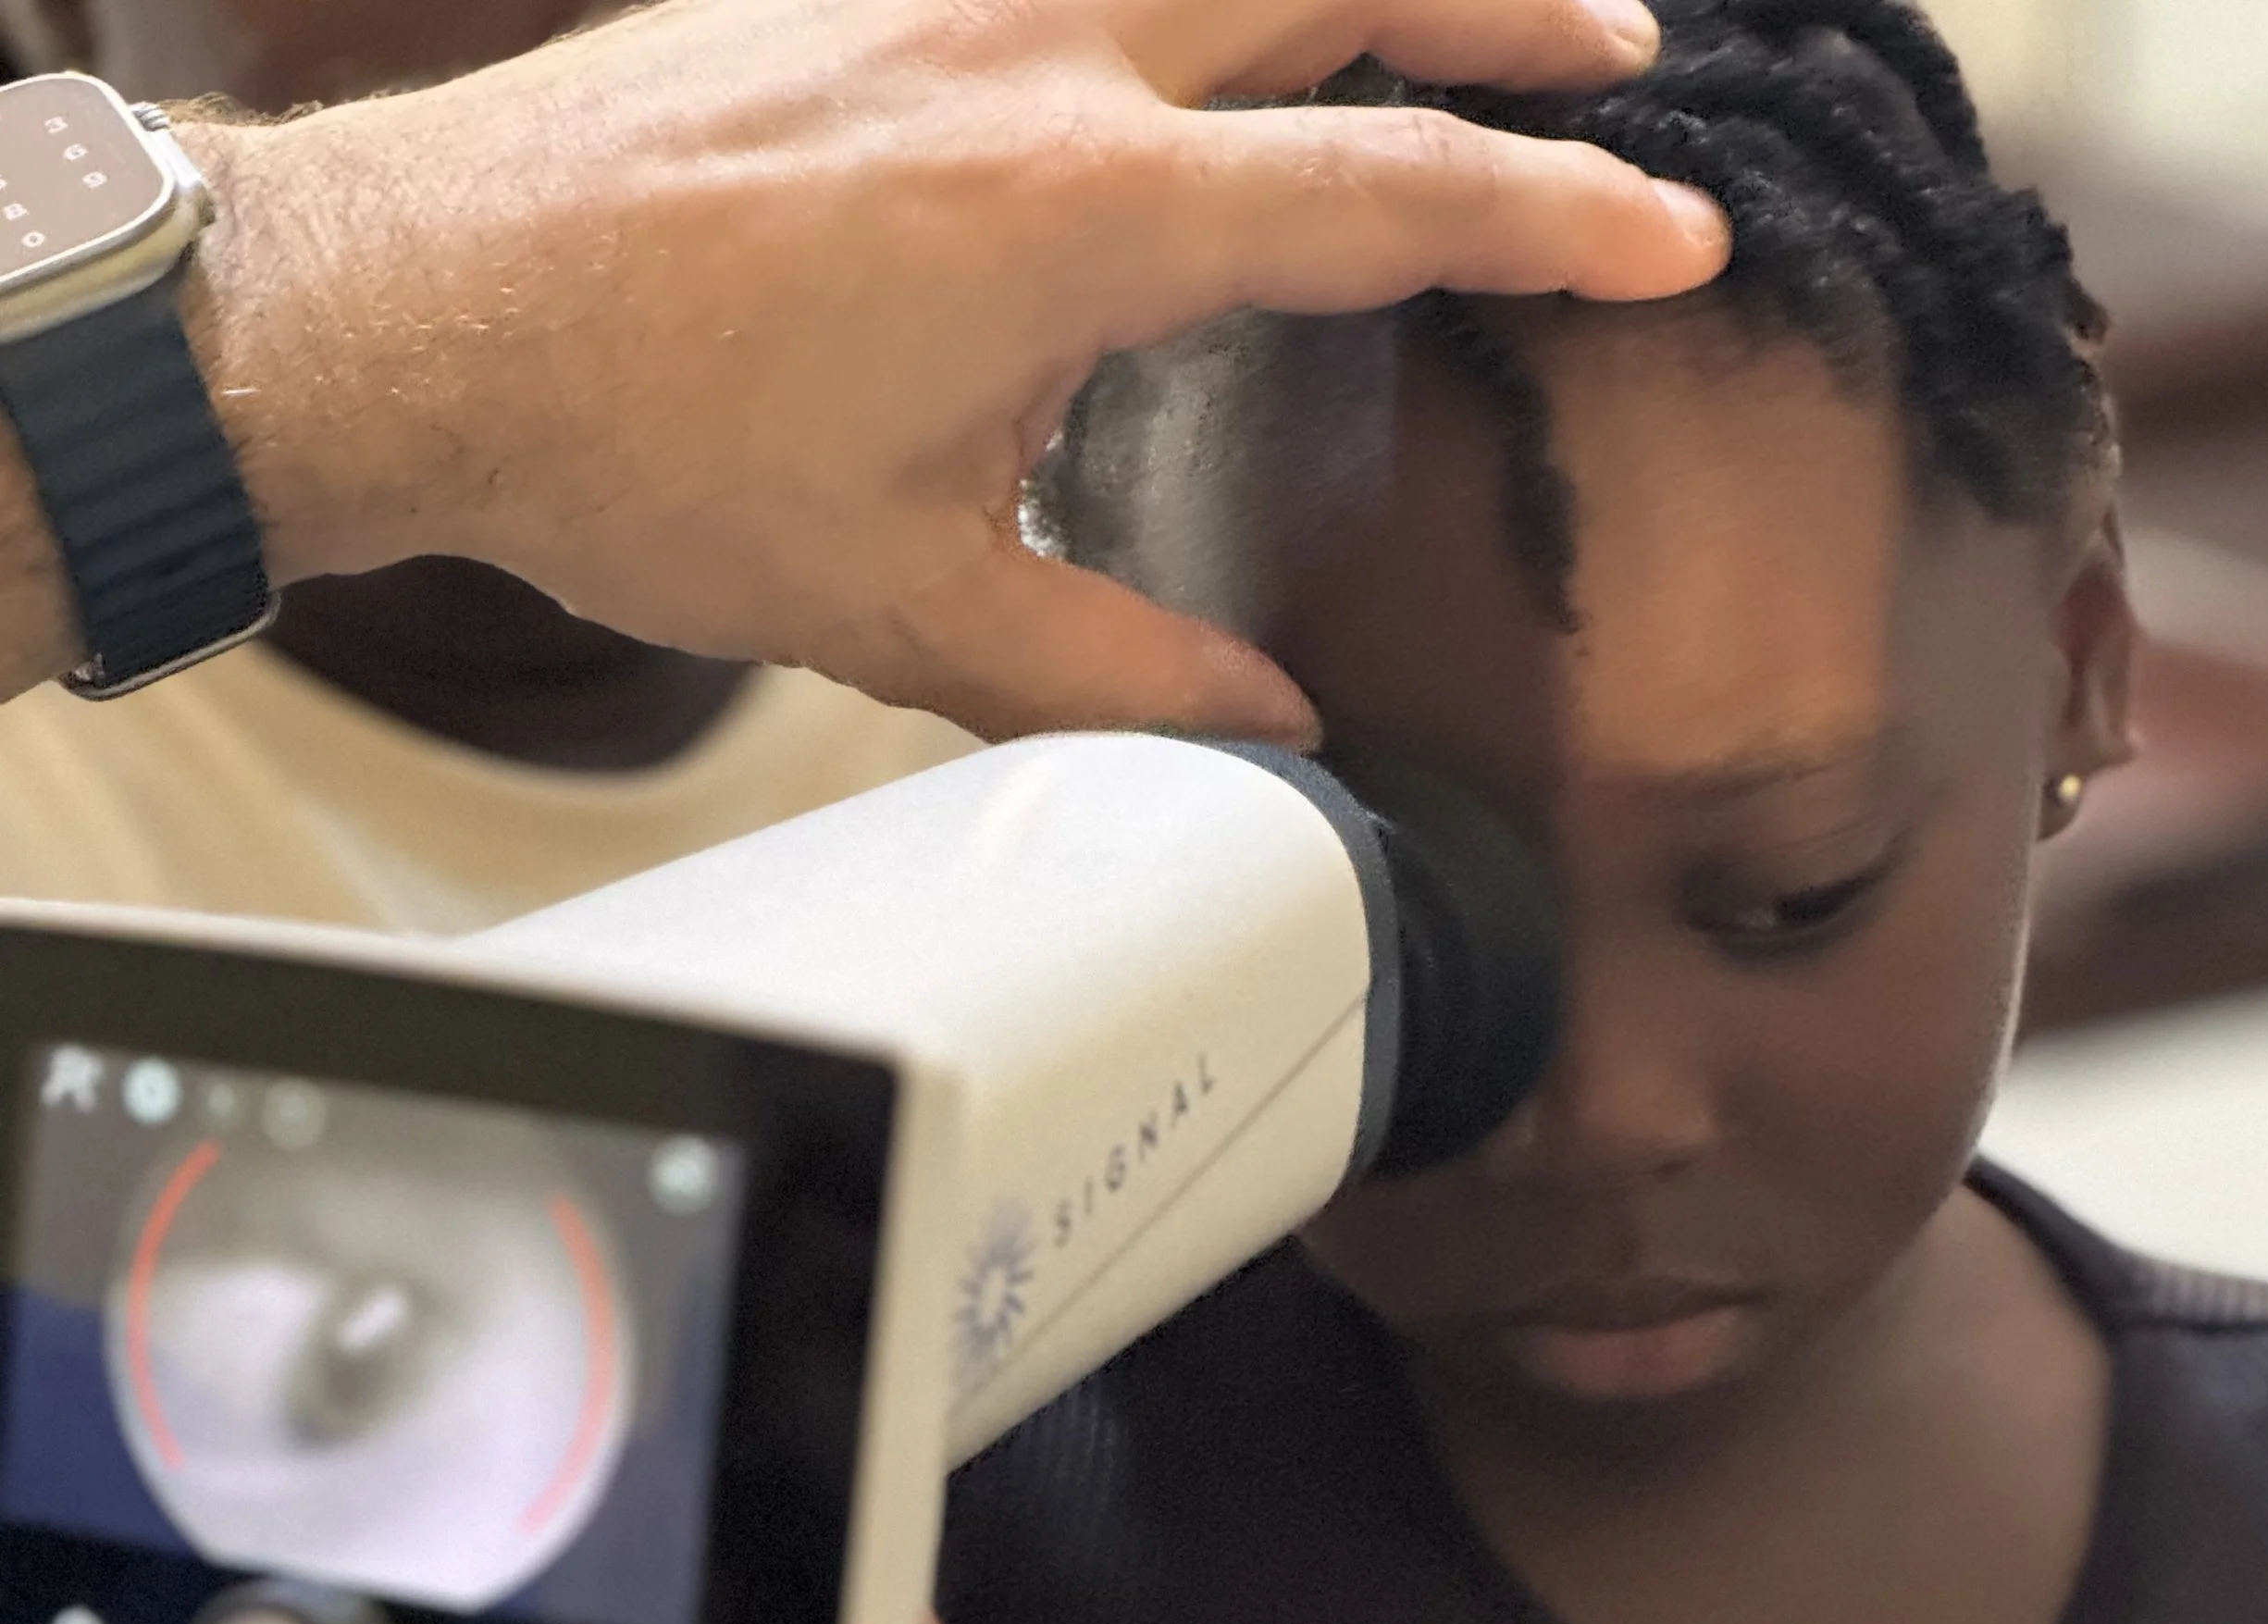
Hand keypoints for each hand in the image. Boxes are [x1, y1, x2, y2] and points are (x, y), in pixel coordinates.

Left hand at [187, 0, 1726, 743]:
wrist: (423, 309)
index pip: (1387, 193)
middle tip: (1616, 52)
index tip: (1672, 238)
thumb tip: (1267, 735)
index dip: (1556, 216)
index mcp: (1079, 211)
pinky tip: (1191, 33)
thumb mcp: (902, 602)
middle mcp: (1032, 51)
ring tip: (1440, 17)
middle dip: (1504, 14)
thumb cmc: (640, 449)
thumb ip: (1111, 673)